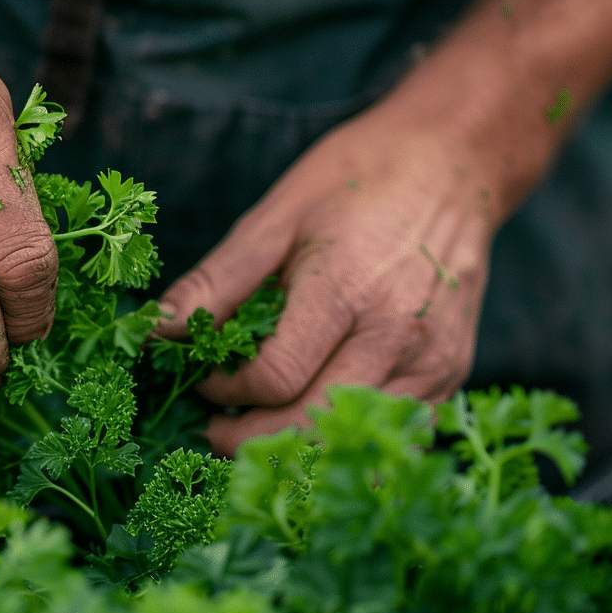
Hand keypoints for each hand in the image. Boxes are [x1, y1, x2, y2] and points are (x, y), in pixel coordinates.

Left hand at [157, 104, 498, 453]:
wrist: (454, 162)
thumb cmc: (356, 180)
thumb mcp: (275, 218)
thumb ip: (216, 282)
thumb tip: (157, 331)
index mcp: (348, 289)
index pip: (275, 377)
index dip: (223, 390)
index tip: (201, 378)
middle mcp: (399, 335)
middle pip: (310, 424)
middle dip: (247, 439)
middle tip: (211, 428)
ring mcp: (434, 362)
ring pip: (352, 443)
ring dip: (293, 450)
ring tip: (253, 431)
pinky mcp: (451, 376)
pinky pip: (391, 437)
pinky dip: (343, 442)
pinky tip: (309, 422)